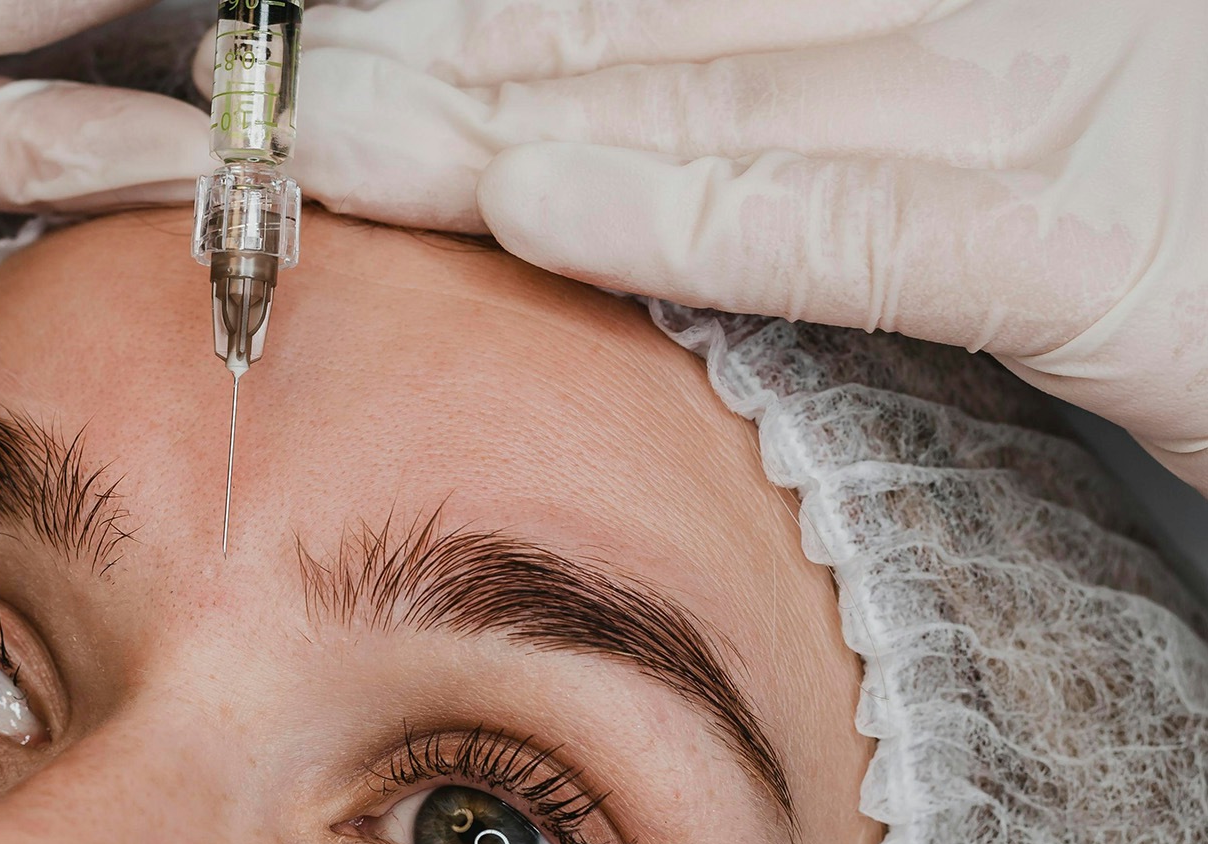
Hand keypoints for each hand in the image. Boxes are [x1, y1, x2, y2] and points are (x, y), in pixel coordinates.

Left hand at [288, 0, 1207, 490]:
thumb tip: (576, 136)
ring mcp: (1072, 99)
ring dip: (516, 116)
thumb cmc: (1153, 230)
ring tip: (345, 142)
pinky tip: (538, 216)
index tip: (352, 41)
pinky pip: (868, 230)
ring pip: (735, 93)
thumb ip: (799, 115)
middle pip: (672, 18)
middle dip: (462, 54)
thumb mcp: (968, 138)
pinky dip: (700, 217)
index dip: (512, 15)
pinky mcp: (1114, 253)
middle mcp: (1012, 3)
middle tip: (287, 86)